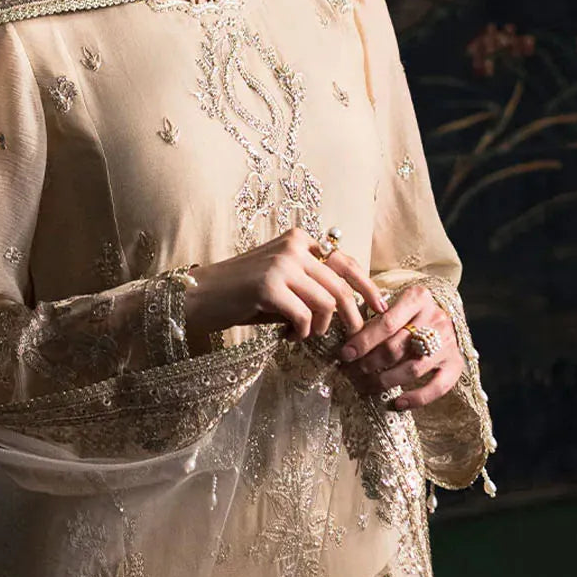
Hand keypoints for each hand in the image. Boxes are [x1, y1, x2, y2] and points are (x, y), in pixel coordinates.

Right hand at [184, 226, 386, 344]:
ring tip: (308, 335)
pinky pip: (305, 317)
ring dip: (323, 326)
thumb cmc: (240, 293)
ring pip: (327, 302)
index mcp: (298, 239)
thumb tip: (349, 306)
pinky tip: (290, 336)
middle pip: (341, 284)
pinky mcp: (269, 287)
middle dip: (354, 314)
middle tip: (356, 335)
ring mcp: (281, 265)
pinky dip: (303, 332)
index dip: (366, 286)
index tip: (379, 307)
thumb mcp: (280, 280)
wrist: (198, 296)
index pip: (345, 261)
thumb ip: (310, 285)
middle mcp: (293, 247)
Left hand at [335, 281, 463, 409]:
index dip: (364, 341)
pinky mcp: (455, 363)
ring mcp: (448, 342)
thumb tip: (346, 346)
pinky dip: (418, 398)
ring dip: (385, 381)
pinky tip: (397, 403)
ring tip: (365, 386)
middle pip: (397, 347)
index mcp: (418, 298)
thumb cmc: (407, 311)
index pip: (387, 323)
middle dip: (370, 363)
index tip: (345, 354)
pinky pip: (439, 386)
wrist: (442, 313)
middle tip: (352, 372)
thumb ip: (372, 319)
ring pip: (413, 368)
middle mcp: (436, 318)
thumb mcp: (391, 304)